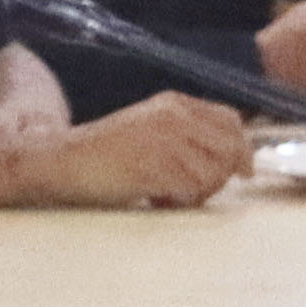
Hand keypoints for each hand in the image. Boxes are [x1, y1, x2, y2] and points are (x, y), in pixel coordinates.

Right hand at [28, 92, 255, 211]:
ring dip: (197, 193)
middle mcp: (173, 118)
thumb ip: (184, 133)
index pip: (230, 121)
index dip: (243, 149)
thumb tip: (227, 156)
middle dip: (222, 176)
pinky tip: (155, 199)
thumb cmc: (103, 152)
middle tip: (196, 191)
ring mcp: (163, 141)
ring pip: (212, 174)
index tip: (243, 171)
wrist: (62, 160)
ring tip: (168, 195)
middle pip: (229, 149)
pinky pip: (189, 191)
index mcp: (174, 104)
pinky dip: (177, 203)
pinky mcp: (153, 167)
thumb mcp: (148, 128)